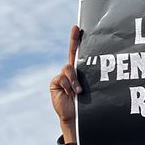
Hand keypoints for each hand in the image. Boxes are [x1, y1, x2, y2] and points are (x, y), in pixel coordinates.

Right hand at [49, 26, 83, 142]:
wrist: (75, 117)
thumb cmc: (86, 104)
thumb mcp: (90, 89)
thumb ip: (87, 80)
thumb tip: (88, 72)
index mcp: (80, 71)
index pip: (78, 53)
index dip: (76, 40)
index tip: (77, 27)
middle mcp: (70, 71)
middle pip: (72, 53)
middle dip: (74, 40)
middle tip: (76, 29)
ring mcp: (62, 76)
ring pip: (69, 68)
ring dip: (74, 79)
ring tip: (79, 92)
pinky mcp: (55, 83)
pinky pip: (61, 78)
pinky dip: (67, 85)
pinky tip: (70, 93)